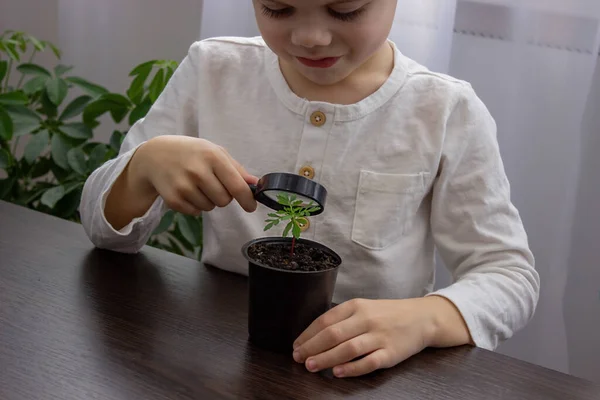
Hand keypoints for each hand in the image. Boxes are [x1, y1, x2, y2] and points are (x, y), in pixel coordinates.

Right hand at [134, 136, 258, 214]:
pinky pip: (195, 213)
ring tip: (196, 184)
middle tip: (212, 183)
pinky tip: (186, 190)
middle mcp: (198, 171)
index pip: (236, 186)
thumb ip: (236, 169)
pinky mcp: (173, 199)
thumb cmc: (191, 152)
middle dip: (223, 196)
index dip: (247, 199)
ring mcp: (184, 186)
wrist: (154, 155)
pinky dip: (194, 206)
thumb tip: (256, 184)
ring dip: (208, 200)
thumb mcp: (214, 152)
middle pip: (224, 200)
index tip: (251, 206)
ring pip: (210, 207)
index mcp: (212, 156)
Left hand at [292, 296, 470, 377]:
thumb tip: (314, 336)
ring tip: (311, 366)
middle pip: (333, 334)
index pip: (326, 320)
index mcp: (356, 306)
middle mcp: (367, 319)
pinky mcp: (391, 353)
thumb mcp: (364, 308)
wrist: (422, 318)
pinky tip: (338, 372)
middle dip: (312, 347)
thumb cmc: (387, 314)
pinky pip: (368, 362)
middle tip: (299, 358)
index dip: (308, 334)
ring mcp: (379, 336)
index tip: (296, 346)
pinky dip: (351, 368)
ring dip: (326, 358)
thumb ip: (342, 319)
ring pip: (347, 348)